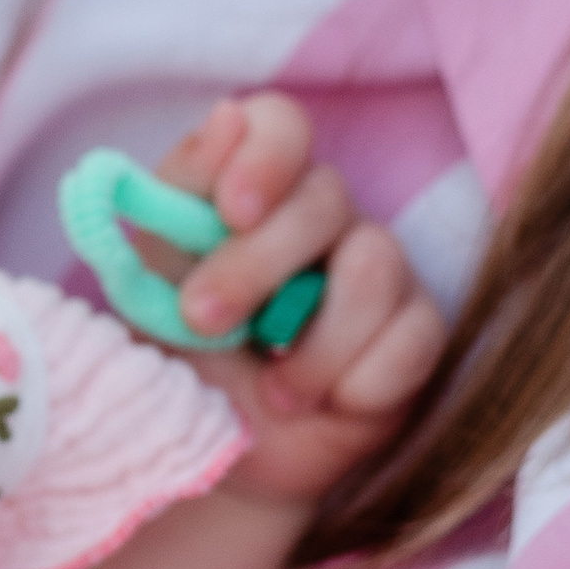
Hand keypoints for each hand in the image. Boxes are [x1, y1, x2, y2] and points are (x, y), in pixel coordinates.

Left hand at [152, 94, 446, 507]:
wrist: (226, 452)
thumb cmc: (185, 357)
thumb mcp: (153, 281)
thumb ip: (178, 200)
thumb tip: (226, 116)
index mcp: (254, 188)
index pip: (281, 123)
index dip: (265, 156)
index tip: (230, 212)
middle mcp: (324, 215)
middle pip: (325, 196)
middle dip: (255, 266)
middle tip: (203, 320)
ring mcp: (381, 269)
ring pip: (374, 266)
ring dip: (310, 344)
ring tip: (273, 388)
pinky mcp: (417, 332)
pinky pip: (412, 339)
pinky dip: (354, 384)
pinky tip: (323, 403)